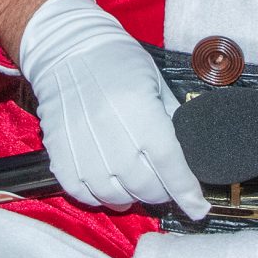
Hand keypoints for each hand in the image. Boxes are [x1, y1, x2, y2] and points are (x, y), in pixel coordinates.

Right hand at [14, 0, 206, 221]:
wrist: (67, 49)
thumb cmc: (117, 61)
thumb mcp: (156, 83)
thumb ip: (173, 120)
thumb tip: (189, 155)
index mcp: (141, 113)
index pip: (171, 165)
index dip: (187, 192)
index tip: (198, 208)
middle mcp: (111, 134)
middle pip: (145, 186)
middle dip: (161, 193)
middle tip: (164, 186)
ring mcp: (82, 146)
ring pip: (114, 196)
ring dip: (131, 198)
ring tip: (136, 187)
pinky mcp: (59, 153)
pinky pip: (81, 193)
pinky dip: (98, 197)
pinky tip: (108, 187)